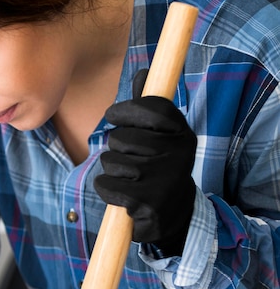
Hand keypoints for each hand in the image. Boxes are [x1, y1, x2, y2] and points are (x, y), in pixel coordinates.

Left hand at [95, 69, 196, 255]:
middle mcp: (179, 154)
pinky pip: (105, 184)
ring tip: (129, 180)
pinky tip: (122, 197)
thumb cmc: (157, 170)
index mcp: (182, 134)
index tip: (112, 115)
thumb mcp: (159, 138)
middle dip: (116, 149)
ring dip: (111, 171)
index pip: (151, 107)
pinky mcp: (147, 202)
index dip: (125, 109)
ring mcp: (164, 179)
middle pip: (121, 137)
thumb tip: (143, 71)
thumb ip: (149, 107)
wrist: (171, 216)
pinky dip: (106, 189)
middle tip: (130, 162)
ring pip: (110, 161)